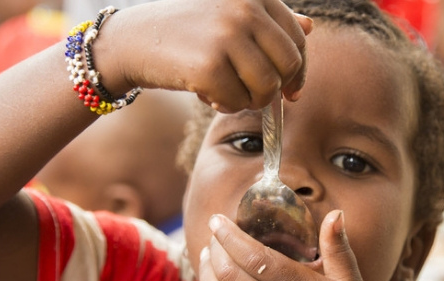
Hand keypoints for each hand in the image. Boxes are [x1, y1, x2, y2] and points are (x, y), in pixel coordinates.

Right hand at [96, 0, 312, 111]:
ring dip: (250, 100)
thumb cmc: (185, 30)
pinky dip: (225, 106)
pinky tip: (207, 94)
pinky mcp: (208, 67)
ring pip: (267, 88)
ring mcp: (226, 37)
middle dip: (275, 88)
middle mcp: (244, 11)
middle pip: (288, 66)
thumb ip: (269, 21)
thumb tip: (309, 28)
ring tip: (227, 91)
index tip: (292, 90)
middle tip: (252, 94)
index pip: (297, 38)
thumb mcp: (229, 15)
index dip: (299, 70)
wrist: (133, 40)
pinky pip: (237, 103)